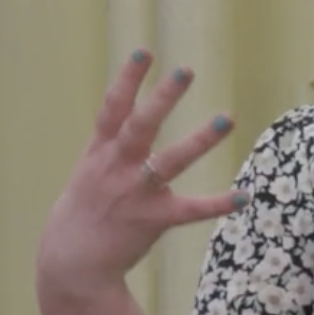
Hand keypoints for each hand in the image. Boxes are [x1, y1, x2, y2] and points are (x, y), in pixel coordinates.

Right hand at [35, 50, 240, 301]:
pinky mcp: (152, 219)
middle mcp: (116, 166)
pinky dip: (217, 203)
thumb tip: (123, 113)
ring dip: (199, 140)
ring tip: (226, 118)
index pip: (112, 109)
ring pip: (170, 160)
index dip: (127, 79)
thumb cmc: (84, 212)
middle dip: (163, 97)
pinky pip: (190, 209)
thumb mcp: (88, 171)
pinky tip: (243, 196)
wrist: (70, 261)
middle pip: (141, 125)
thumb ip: (109, 143)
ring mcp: (135, 192)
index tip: (144, 52)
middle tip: (186, 70)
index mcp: (100, 152)